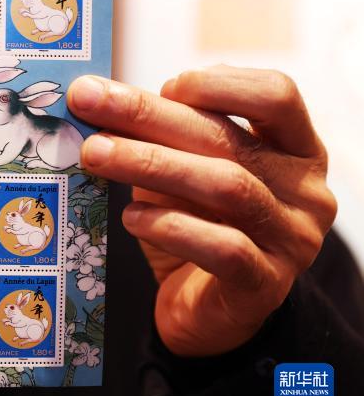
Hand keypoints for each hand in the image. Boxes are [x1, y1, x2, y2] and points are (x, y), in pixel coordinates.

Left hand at [67, 66, 336, 356]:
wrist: (207, 313)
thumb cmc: (195, 225)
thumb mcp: (180, 170)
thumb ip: (160, 135)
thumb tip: (97, 96)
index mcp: (296, 148)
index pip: (275, 94)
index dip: (216, 83)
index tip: (158, 85)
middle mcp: (305, 189)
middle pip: (228, 138)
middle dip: (149, 114)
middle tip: (89, 100)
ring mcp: (292, 239)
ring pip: (225, 187)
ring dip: (150, 163)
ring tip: (95, 153)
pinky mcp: (265, 285)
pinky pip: (222, 249)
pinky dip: (171, 226)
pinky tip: (131, 217)